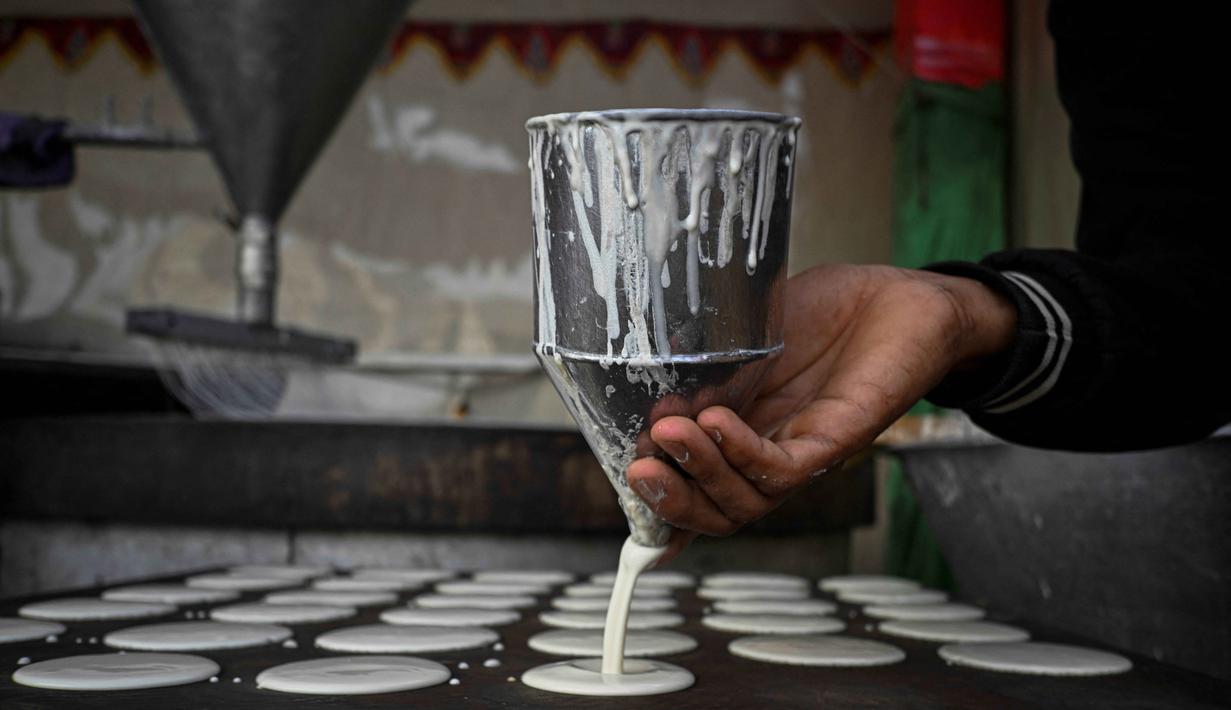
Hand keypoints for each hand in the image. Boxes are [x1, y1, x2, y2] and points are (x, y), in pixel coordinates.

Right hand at [628, 264, 1015, 562]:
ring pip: (744, 501)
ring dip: (699, 472)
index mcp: (740, 434)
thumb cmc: (821, 314)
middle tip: (638, 466)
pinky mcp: (835, 443)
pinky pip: (782, 471)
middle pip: (715, 510)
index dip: (661, 501)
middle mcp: (767, 454)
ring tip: (668, 434)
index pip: (697, 487)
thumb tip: (644, 393)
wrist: (895, 297)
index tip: (626, 483)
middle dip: (670, 498)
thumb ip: (701, 368)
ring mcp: (800, 454)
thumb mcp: (741, 336)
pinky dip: (742, 453)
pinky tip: (716, 423)